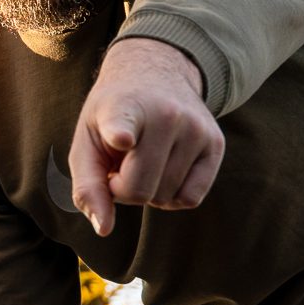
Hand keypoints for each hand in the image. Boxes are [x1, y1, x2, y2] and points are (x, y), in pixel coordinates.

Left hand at [68, 37, 224, 235]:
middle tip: (121, 165)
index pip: (122, 125)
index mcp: (123, 108)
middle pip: (139, 190)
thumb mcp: (87, 143)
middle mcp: (165, 115)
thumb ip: (87, 187)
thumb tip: (103, 229)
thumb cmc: (113, 119)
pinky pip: (191, 199)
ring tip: (144, 159)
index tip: (123, 139)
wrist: (155, 75)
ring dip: (148, 191)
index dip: (121, 134)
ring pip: (164, 198)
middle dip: (123, 190)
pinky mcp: (216, 144)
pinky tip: (164, 170)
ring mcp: (195, 129)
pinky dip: (172, 196)